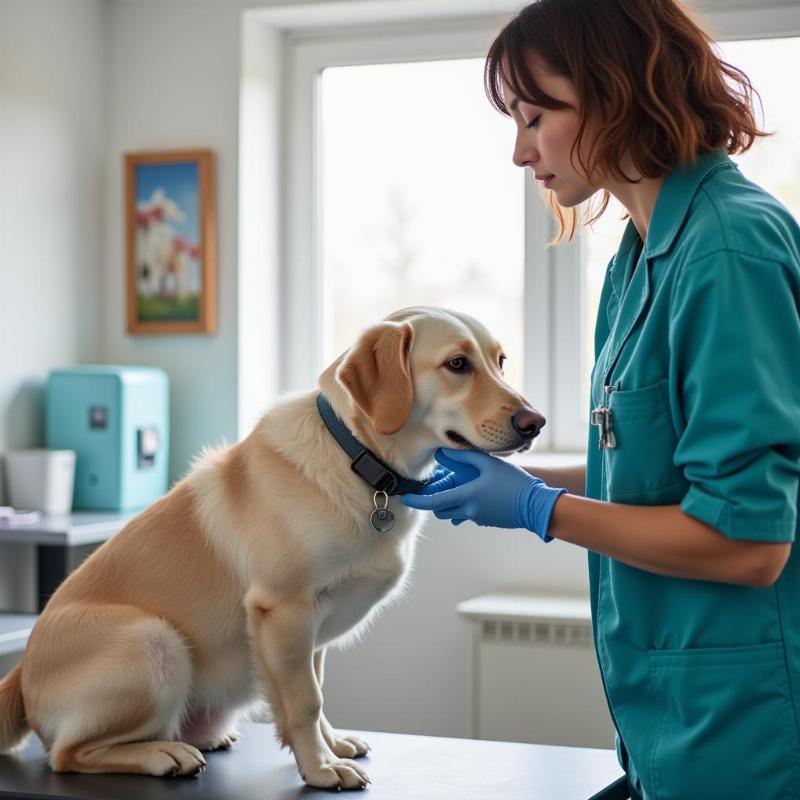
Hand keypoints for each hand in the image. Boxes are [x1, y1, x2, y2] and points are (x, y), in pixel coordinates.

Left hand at [401, 448, 565, 540]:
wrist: (537, 506)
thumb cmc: (514, 482)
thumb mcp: (488, 463)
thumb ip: (464, 456)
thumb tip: (443, 451)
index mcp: (466, 497)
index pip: (432, 503)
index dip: (416, 501)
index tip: (405, 499)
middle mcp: (469, 512)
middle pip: (441, 510)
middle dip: (433, 500)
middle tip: (434, 485)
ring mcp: (478, 519)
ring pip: (453, 513)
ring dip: (449, 503)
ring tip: (456, 485)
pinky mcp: (486, 521)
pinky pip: (468, 514)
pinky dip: (464, 504)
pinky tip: (476, 491)